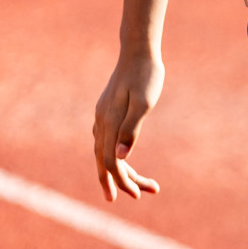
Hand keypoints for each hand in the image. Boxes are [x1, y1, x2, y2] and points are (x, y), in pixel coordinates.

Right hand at [92, 55, 164, 201]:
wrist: (138, 51)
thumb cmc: (146, 76)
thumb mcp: (145, 102)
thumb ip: (131, 129)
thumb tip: (120, 158)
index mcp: (109, 122)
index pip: (110, 162)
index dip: (121, 181)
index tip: (137, 195)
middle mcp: (101, 121)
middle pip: (104, 161)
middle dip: (119, 182)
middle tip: (137, 197)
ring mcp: (102, 116)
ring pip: (103, 151)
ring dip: (119, 170)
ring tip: (136, 184)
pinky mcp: (106, 110)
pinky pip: (104, 140)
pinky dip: (112, 154)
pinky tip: (120, 158)